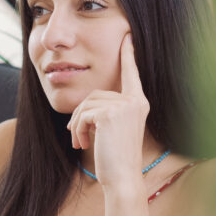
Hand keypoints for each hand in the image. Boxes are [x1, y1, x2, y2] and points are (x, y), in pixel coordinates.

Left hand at [66, 33, 149, 186]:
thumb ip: (107, 112)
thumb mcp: (114, 131)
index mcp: (139, 103)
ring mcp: (124, 106)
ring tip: (80, 142)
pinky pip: (82, 114)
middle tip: (77, 136)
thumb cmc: (116, 159)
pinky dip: (76, 129)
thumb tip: (84, 107)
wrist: (123, 179)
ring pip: (86, 104)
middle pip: (95, 94)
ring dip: (76, 125)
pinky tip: (83, 144)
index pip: (131, 74)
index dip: (128, 55)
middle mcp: (135, 101)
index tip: (127, 36)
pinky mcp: (109, 114)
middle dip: (80, 115)